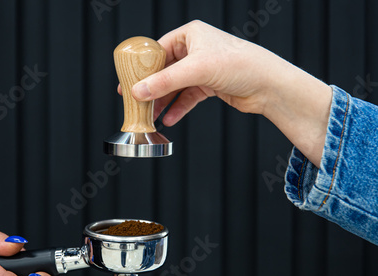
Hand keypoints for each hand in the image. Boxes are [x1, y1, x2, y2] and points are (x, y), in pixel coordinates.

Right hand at [123, 20, 331, 166]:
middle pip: (164, 70)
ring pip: (175, 85)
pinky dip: (179, 108)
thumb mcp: (196, 70)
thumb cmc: (240, 65)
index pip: (157, 49)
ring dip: (164, 101)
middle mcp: (195, 49)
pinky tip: (170, 119)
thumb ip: (165, 82)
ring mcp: (203, 68)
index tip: (128, 82)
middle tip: (136, 101)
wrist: (269, 85)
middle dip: (151, 88)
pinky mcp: (210, 85)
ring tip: (151, 115)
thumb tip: (138, 91)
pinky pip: (188, 97)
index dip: (141, 67)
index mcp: (190, 35)